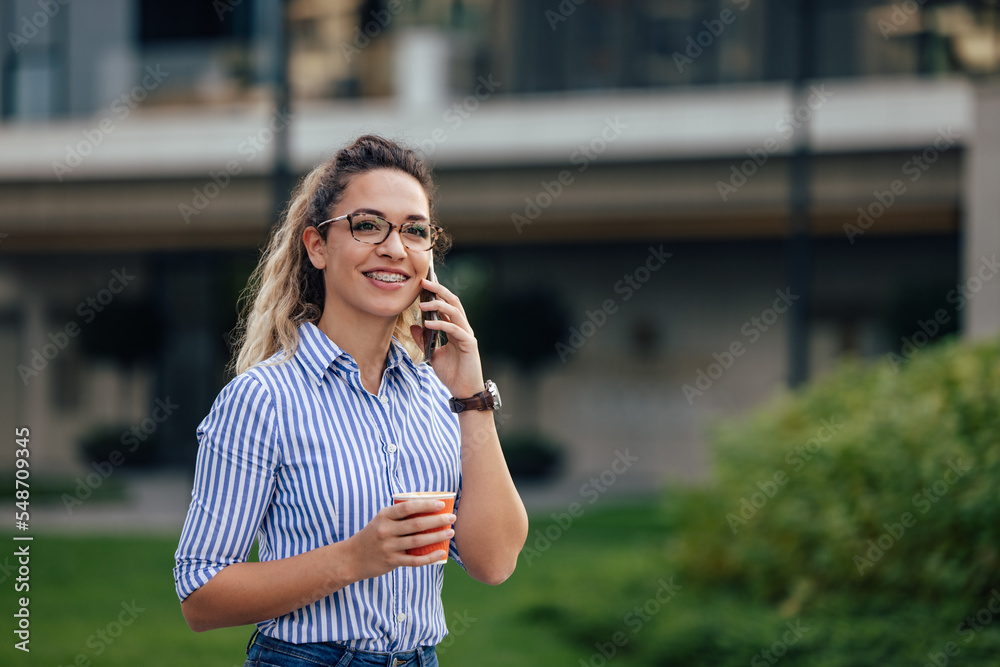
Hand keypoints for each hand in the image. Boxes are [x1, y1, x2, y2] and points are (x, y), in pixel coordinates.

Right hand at [346, 499, 455, 580]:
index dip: (425, 505)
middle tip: (452, 518)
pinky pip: (414, 560)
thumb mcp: (381, 520)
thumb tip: (427, 509)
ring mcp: (389, 547)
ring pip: (418, 541)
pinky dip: (429, 557)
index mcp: (384, 516)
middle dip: (437, 520)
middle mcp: (386, 531)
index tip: (441, 504)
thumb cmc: (373, 535)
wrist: (352, 558)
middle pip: (416, 524)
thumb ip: (399, 516)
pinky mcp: (392, 562)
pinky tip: (441, 552)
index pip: (407, 507)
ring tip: (450, 532)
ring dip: (437, 536)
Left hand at [411, 278, 485, 397]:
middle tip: (423, 282)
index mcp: (456, 327)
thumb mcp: (432, 354)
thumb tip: (414, 326)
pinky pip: (454, 329)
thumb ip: (424, 340)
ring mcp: (467, 334)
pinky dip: (441, 324)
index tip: (424, 282)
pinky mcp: (469, 344)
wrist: (463, 391)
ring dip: (439, 306)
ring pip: (456, 312)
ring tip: (422, 304)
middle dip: (438, 290)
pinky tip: (428, 323)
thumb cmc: (451, 373)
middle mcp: (463, 327)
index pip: (447, 304)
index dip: (437, 292)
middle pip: (453, 301)